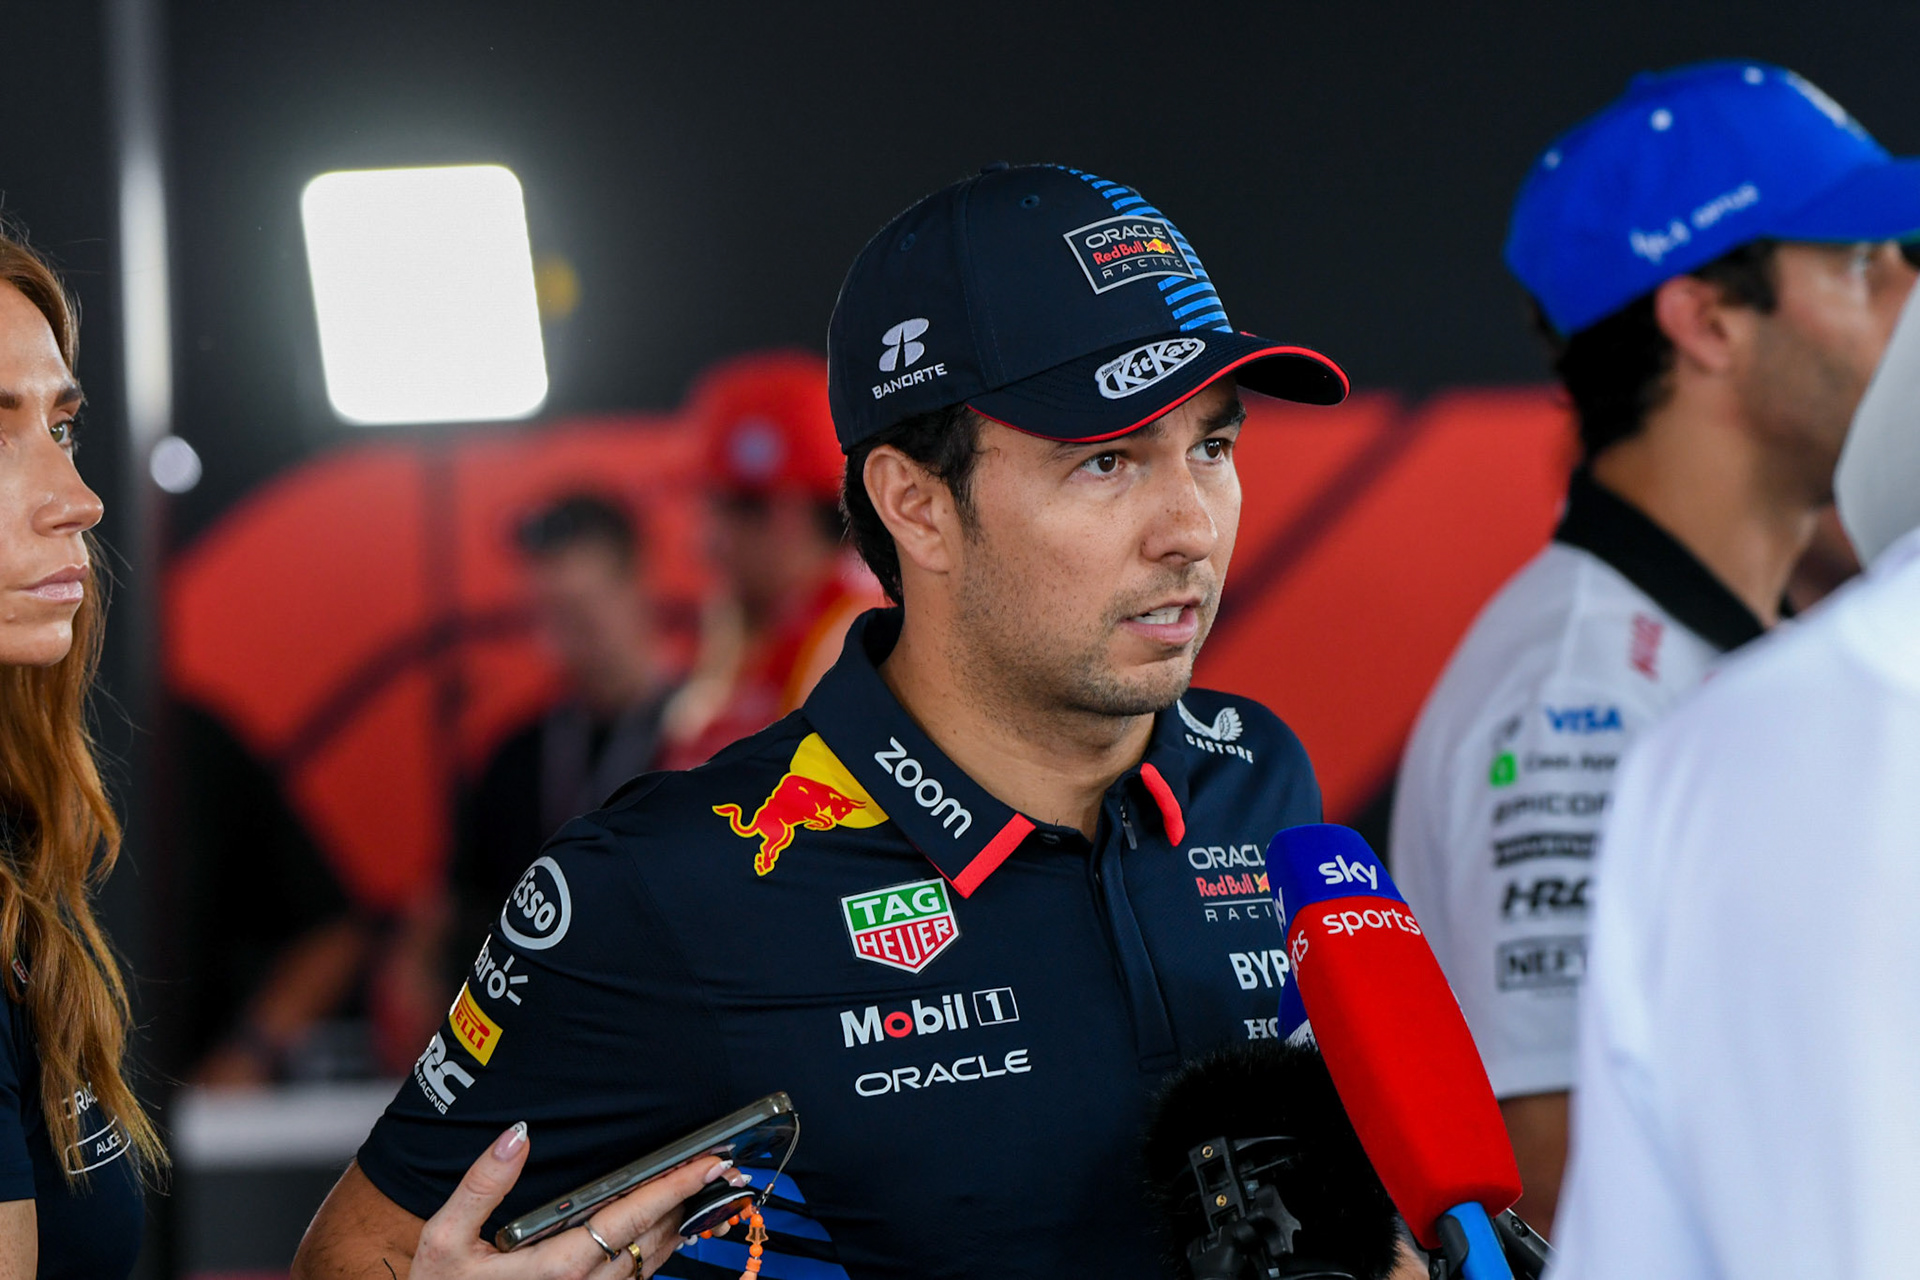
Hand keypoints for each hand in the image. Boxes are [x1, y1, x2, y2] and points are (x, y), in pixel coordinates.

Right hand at [409, 1123, 746, 1279]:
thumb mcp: (445, 1239)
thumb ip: (483, 1185)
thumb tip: (518, 1135)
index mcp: (557, 1267)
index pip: (631, 1217)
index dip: (675, 1187)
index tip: (709, 1162)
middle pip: (653, 1238)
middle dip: (689, 1200)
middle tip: (721, 1166)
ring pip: (651, 1262)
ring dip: (678, 1225)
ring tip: (706, 1189)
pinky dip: (657, 1251)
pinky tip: (665, 1229)